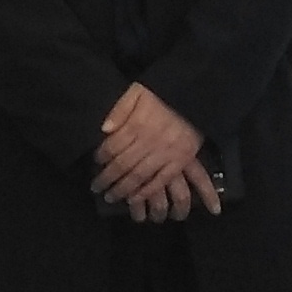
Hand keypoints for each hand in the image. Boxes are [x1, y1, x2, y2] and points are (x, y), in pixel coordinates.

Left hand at [94, 83, 218, 222]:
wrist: (195, 95)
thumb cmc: (163, 93)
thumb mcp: (137, 92)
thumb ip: (120, 109)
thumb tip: (104, 130)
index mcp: (137, 125)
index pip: (112, 146)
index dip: (101, 157)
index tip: (95, 162)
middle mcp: (149, 141)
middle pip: (122, 165)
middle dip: (106, 179)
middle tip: (96, 188)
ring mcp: (166, 153)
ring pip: (139, 176)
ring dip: (122, 189)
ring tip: (110, 197)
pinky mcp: (181, 160)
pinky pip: (161, 180)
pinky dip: (146, 192)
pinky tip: (134, 199)